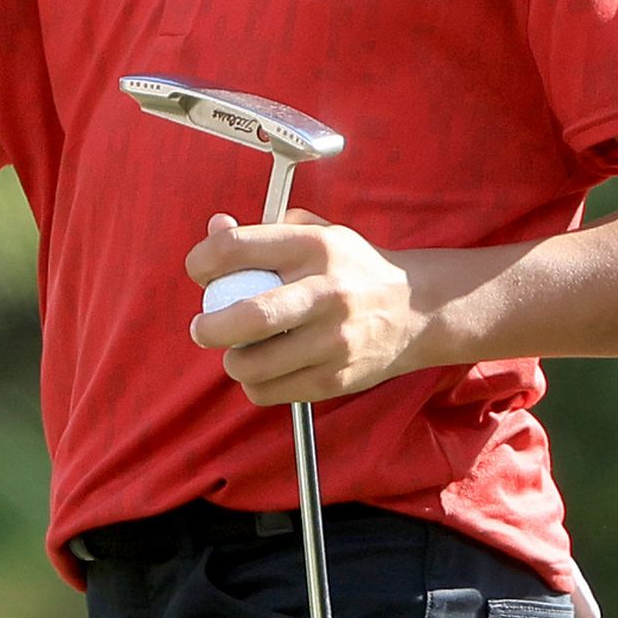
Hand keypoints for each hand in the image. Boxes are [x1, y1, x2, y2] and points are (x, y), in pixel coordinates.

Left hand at [184, 210, 430, 406]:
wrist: (417, 310)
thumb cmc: (352, 268)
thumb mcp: (315, 233)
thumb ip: (262, 232)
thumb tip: (215, 227)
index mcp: (313, 247)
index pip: (235, 249)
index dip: (202, 262)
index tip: (200, 274)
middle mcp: (325, 292)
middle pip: (248, 317)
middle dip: (209, 327)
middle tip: (202, 327)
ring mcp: (334, 340)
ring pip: (254, 364)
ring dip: (232, 360)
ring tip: (237, 349)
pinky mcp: (337, 378)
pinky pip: (271, 390)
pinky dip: (255, 383)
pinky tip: (264, 367)